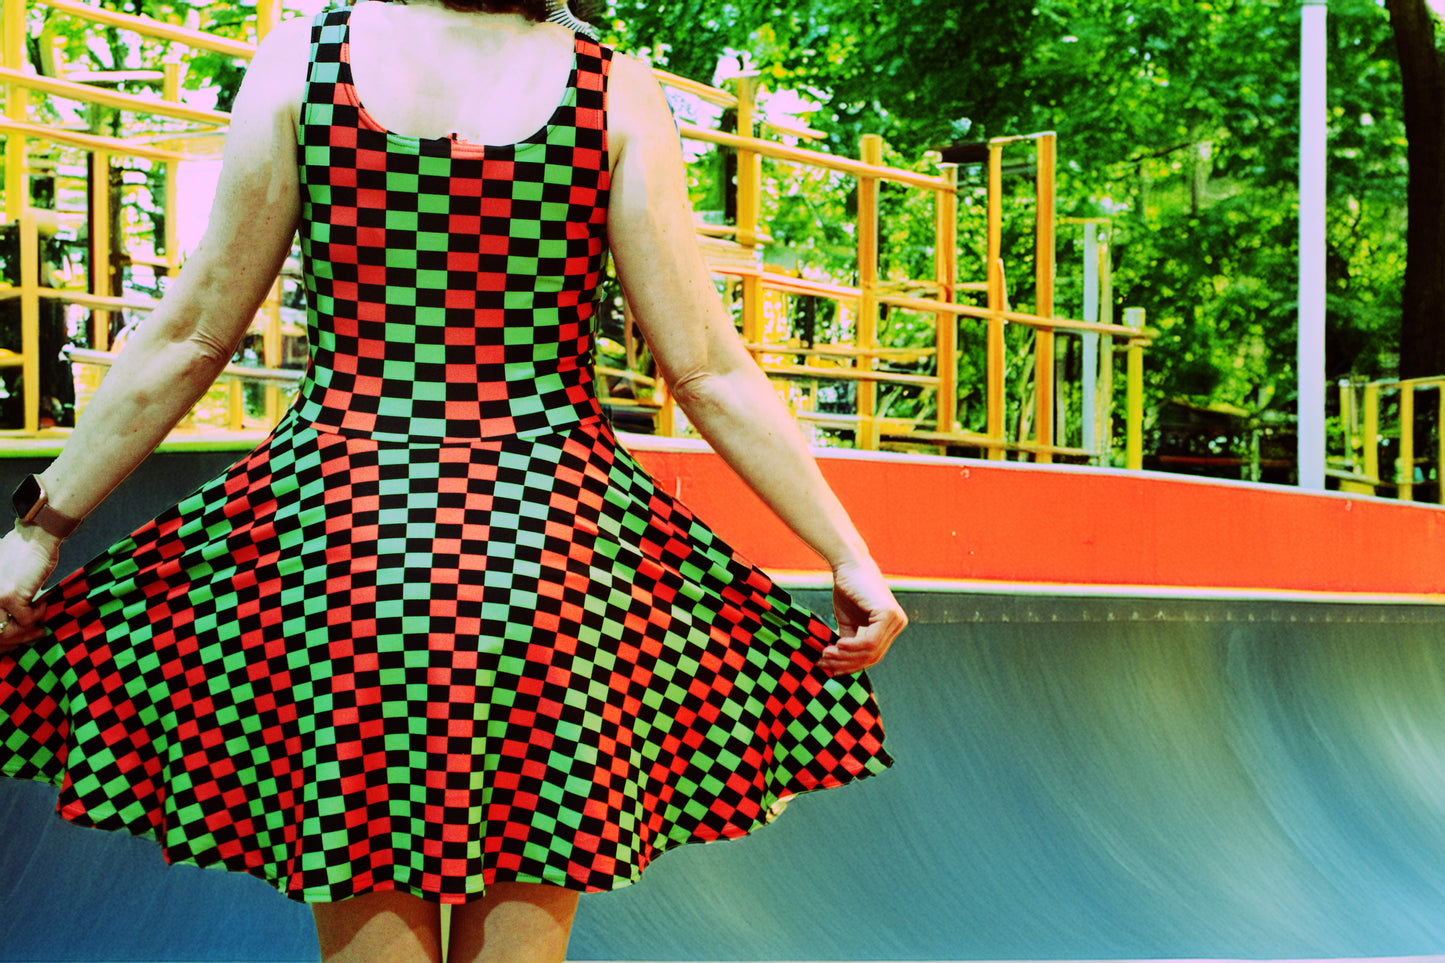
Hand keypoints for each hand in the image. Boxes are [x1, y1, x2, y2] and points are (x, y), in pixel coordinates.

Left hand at [0, 523, 59, 652]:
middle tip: (35, 634)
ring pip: (7, 629)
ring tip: (38, 621)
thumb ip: (3, 595)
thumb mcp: (4, 576)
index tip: (17, 638)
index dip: (3, 636)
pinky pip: (25, 619)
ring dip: (26, 629)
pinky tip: (42, 604)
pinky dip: (37, 615)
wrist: (36, 537)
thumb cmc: (24, 553)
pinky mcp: (12, 596)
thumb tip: (11, 620)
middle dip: (16, 638)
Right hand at [820, 556, 905, 676]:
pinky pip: (870, 641)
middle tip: (824, 662)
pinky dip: (852, 647)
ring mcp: (896, 620)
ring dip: (846, 657)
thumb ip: (849, 641)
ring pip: (871, 652)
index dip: (850, 665)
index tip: (828, 666)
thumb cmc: (847, 588)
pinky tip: (837, 646)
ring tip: (826, 654)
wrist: (848, 564)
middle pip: (872, 657)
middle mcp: (898, 624)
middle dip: (846, 663)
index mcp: (891, 626)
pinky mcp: (888, 615)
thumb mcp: (849, 621)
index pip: (873, 655)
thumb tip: (838, 665)